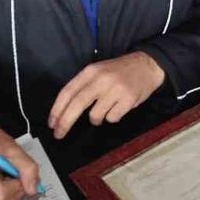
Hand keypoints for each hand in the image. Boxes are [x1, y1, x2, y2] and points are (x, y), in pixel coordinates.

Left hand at [48, 52, 165, 138]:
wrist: (147, 65)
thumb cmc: (119, 71)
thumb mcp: (98, 71)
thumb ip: (83, 86)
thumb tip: (64, 110)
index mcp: (90, 71)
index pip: (68, 91)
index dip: (57, 109)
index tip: (52, 123)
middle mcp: (102, 79)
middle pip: (77, 104)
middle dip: (65, 122)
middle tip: (59, 134)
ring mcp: (116, 89)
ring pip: (95, 115)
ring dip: (97, 118)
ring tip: (106, 109)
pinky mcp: (128, 100)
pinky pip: (112, 118)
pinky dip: (112, 117)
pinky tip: (119, 107)